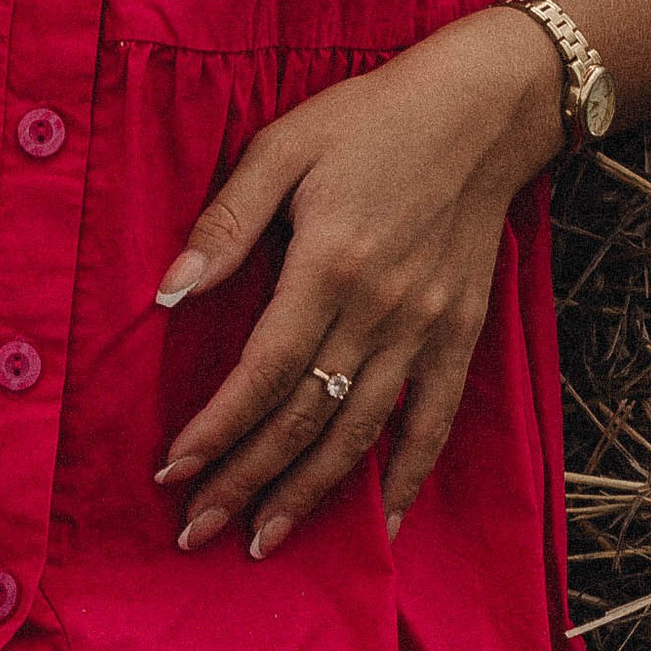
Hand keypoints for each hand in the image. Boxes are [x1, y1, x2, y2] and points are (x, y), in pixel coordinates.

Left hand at [152, 5, 565, 559]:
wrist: (480, 110)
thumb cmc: (369, 118)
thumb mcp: (285, 145)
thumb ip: (227, 221)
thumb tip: (169, 291)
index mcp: (328, 264)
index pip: (263, 371)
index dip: (216, 429)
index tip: (172, 471)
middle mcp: (379, 310)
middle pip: (304, 417)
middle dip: (246, 480)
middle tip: (198, 531)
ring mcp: (426, 328)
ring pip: (361, 433)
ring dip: (311, 495)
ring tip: (265, 539)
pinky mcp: (461, 334)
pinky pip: (435, 422)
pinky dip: (407, 477)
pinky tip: (380, 524)